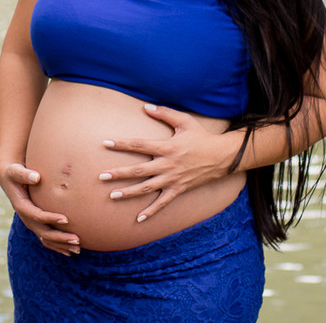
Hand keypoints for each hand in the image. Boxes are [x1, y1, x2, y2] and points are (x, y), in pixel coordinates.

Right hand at [0, 162, 80, 254]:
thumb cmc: (13, 173)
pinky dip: (58, 246)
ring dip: (61, 245)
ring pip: (46, 238)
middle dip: (60, 237)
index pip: (36, 215)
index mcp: (21, 206)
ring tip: (78, 249)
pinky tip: (70, 251)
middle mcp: (26, 217)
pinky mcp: (35, 223)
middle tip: (77, 240)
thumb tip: (36, 177)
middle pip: (43, 232)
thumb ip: (24, 174)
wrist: (8, 178)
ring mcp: (30, 222)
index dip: (50, 218)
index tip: (66, 219)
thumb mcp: (15, 171)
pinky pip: (46, 238)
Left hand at [98, 104, 239, 222]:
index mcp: (167, 147)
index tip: (105, 143)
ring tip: (112, 196)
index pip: (140, 145)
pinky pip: (163, 203)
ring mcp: (173, 179)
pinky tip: (139, 219)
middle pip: (139, 170)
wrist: (223, 157)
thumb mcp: (185, 121)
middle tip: (101, 176)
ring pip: (147, 188)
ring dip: (129, 192)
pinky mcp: (179, 189)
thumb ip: (165, 113)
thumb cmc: (202, 137)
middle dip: (119, 173)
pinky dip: (151, 211)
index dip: (122, 144)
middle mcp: (167, 165)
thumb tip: (145, 106)